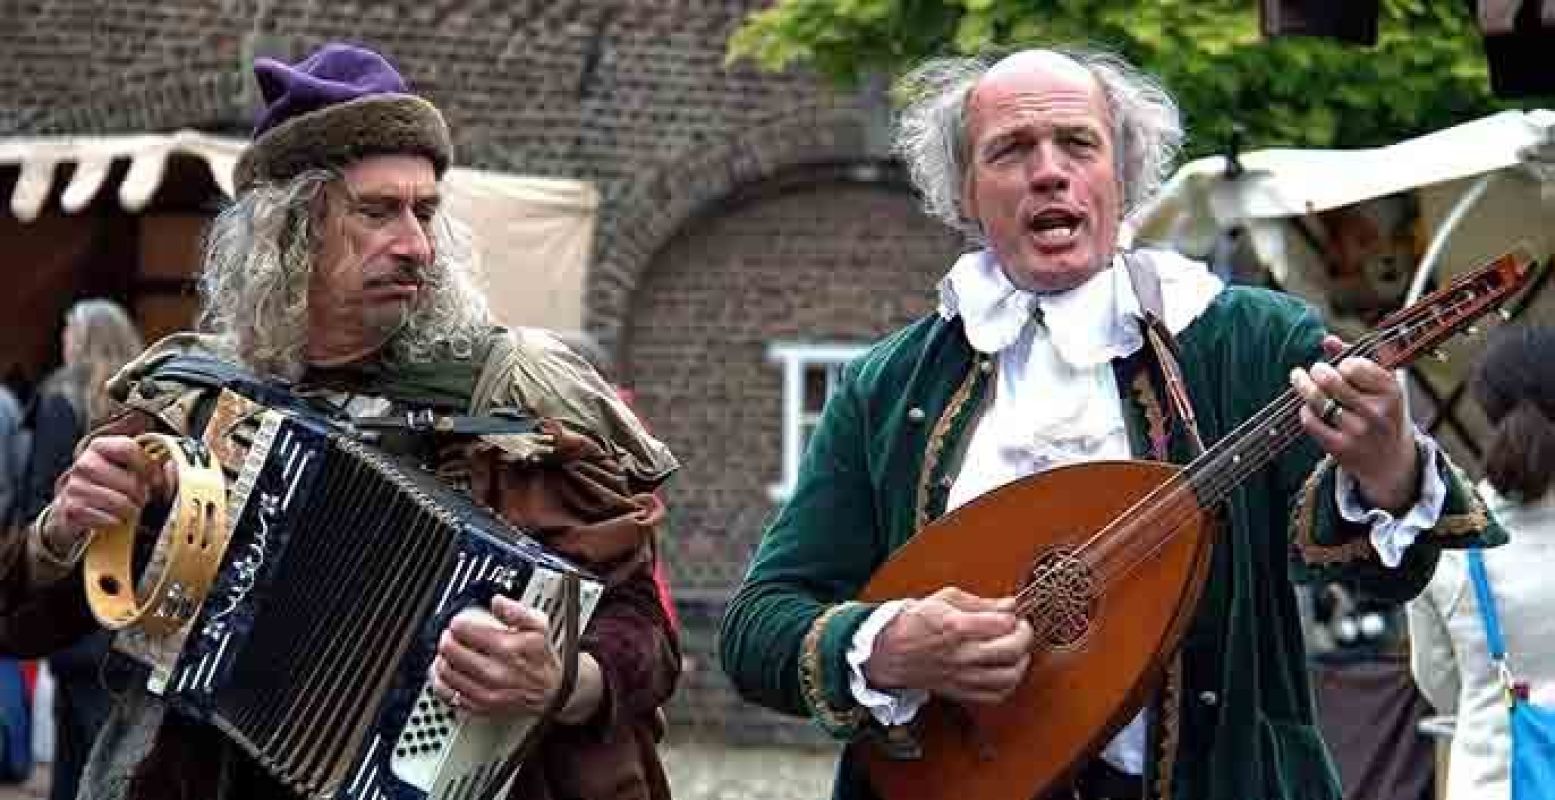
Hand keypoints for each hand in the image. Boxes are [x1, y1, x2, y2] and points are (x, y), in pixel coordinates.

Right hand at [45, 436, 158, 557]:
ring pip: (120, 503)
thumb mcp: (124, 468)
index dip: (149, 466)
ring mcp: (74, 486)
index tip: (157, 481)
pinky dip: (116, 522)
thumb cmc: (107, 486)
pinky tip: (113, 518)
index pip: (129, 448)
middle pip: (130, 481)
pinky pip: (107, 518)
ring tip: (128, 509)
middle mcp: (84, 463)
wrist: (73, 510)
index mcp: (99, 446)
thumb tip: (173, 466)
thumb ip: (149, 463)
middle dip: (142, 495)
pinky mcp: (71, 509)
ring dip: (131, 511)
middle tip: (141, 500)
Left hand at [431, 595, 601, 722]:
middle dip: (447, 638)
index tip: (460, 622)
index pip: (464, 630)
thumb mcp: (539, 626)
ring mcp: (486, 692)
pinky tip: (446, 674)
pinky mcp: (480, 707)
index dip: (458, 622)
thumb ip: (517, 610)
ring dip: (441, 658)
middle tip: (451, 636)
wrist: (553, 692)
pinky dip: (441, 682)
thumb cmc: (543, 658)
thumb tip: (497, 601)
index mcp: (507, 648)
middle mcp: (494, 672)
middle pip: (450, 650)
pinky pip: (448, 695)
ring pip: (445, 672)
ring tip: (447, 653)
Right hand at [863, 586, 1033, 705]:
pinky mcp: (961, 691)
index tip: (1010, 613)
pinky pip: (996, 695)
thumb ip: (981, 603)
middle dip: (1025, 636)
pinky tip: (1006, 670)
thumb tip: (1010, 604)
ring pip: (1009, 676)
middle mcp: (961, 654)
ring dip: (1021, 662)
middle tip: (1021, 628)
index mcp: (956, 626)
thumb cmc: (915, 623)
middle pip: (1011, 650)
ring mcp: (962, 676)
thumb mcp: (944, 599)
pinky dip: (1009, 684)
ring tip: (1017, 651)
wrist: (889, 652)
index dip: (1012, 616)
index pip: (1002, 622)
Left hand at [1290, 335, 1419, 511]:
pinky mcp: (1340, 448)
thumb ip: (1358, 358)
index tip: (1341, 366)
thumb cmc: (1382, 412)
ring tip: (1298, 377)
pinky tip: (1307, 406)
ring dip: (1303, 385)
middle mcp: (1376, 412)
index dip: (1342, 362)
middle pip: (1332, 381)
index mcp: (1391, 392)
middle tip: (1314, 369)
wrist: (1389, 461)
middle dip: (1317, 371)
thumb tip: (1327, 339)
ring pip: (1318, 401)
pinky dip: (1305, 410)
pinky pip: (1311, 422)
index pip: (1354, 366)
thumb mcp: (1381, 386)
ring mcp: (1358, 432)